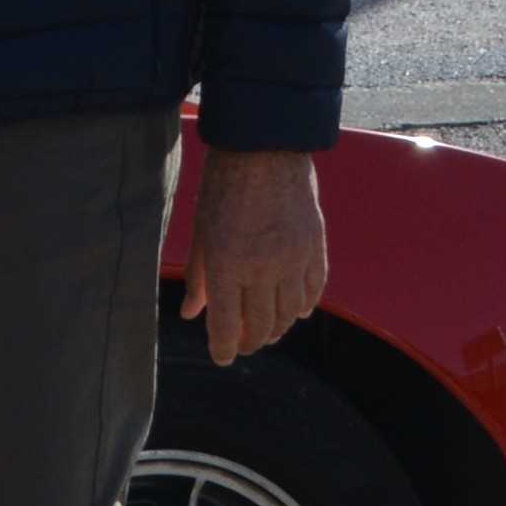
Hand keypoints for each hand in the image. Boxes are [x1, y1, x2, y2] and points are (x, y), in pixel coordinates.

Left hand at [176, 145, 327, 365]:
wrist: (265, 148)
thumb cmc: (223, 186)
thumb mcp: (201, 231)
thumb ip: (198, 277)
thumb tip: (190, 313)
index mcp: (226, 263)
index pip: (226, 323)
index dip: (223, 348)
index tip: (222, 357)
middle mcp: (261, 267)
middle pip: (261, 325)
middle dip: (251, 342)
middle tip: (244, 344)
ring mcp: (293, 259)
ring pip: (290, 314)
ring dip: (278, 329)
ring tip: (268, 331)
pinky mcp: (315, 248)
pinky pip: (313, 291)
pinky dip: (304, 306)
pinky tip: (295, 311)